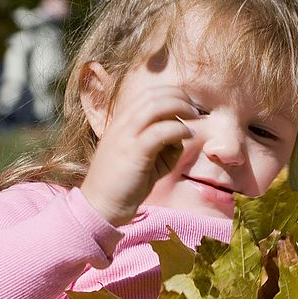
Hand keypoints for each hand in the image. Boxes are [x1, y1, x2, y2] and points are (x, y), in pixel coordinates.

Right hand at [80, 85, 196, 225]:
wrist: (102, 205)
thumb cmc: (126, 182)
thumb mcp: (146, 156)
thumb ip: (163, 141)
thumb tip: (182, 133)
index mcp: (121, 121)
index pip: (147, 93)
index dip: (171, 93)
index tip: (188, 105)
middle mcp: (121, 123)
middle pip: (153, 95)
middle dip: (179, 97)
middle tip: (195, 111)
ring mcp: (125, 136)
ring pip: (155, 107)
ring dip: (180, 108)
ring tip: (195, 119)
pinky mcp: (134, 152)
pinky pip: (160, 131)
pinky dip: (179, 129)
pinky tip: (188, 136)